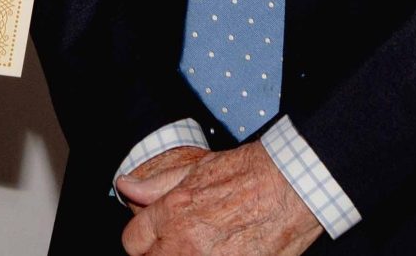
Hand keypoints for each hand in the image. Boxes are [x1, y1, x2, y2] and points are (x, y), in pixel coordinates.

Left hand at [114, 143, 319, 255]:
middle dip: (158, 253)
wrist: (290, 186)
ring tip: (199, 248)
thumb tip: (125, 186)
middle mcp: (185, 244)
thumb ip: (156, 184)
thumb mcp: (194, 168)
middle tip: (176, 243)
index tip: (154, 236)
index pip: (132, 241)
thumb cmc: (246, 173)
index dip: (141, 238)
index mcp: (172, 213)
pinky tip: (221, 251)